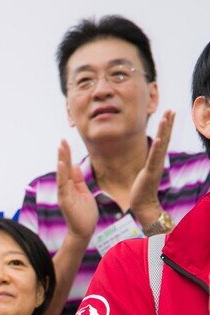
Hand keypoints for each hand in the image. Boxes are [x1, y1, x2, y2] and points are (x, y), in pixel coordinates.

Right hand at [56, 139, 97, 241]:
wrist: (84, 231)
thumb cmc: (85, 214)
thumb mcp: (84, 193)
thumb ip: (78, 180)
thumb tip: (75, 166)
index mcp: (71, 186)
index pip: (68, 168)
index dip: (67, 155)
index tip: (65, 143)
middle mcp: (65, 189)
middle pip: (64, 168)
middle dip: (63, 154)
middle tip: (62, 140)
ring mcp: (64, 194)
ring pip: (62, 175)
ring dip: (61, 161)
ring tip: (61, 148)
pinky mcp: (65, 201)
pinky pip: (63, 186)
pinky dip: (62, 175)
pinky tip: (62, 165)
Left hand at [129, 109, 174, 227]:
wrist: (143, 205)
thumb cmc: (142, 190)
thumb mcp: (145, 172)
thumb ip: (148, 164)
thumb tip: (148, 158)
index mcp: (157, 160)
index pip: (164, 140)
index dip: (167, 127)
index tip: (170, 114)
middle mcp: (159, 161)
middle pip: (166, 138)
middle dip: (168, 124)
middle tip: (172, 109)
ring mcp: (155, 166)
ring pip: (161, 145)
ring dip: (164, 130)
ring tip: (167, 117)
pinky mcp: (150, 172)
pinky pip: (153, 158)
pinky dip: (157, 148)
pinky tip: (159, 138)